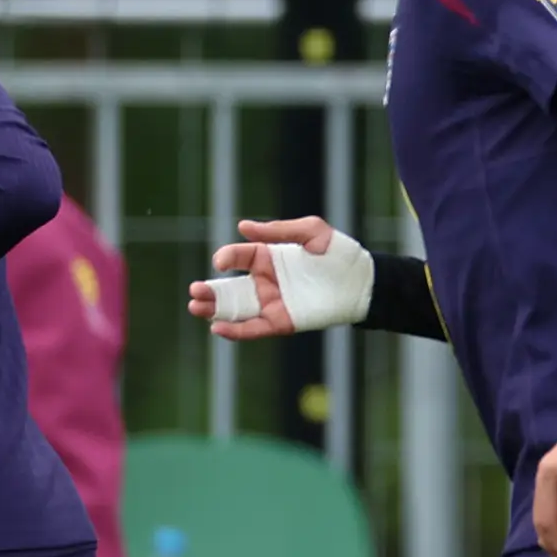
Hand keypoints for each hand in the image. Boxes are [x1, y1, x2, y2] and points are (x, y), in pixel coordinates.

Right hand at [190, 215, 342, 338]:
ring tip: (195, 307)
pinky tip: (218, 329)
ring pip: (236, 309)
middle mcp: (266, 281)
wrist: (363, 282)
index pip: (239, 257)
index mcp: (269, 257)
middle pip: (230, 287)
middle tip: (194, 291)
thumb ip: (278, 230)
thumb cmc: (340, 254)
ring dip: (215, 310)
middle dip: (210, 290)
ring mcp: (272, 303)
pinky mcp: (282, 322)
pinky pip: (254, 328)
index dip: (227, 258)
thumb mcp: (311, 232)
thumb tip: (242, 226)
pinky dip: (235, 331)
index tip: (222, 261)